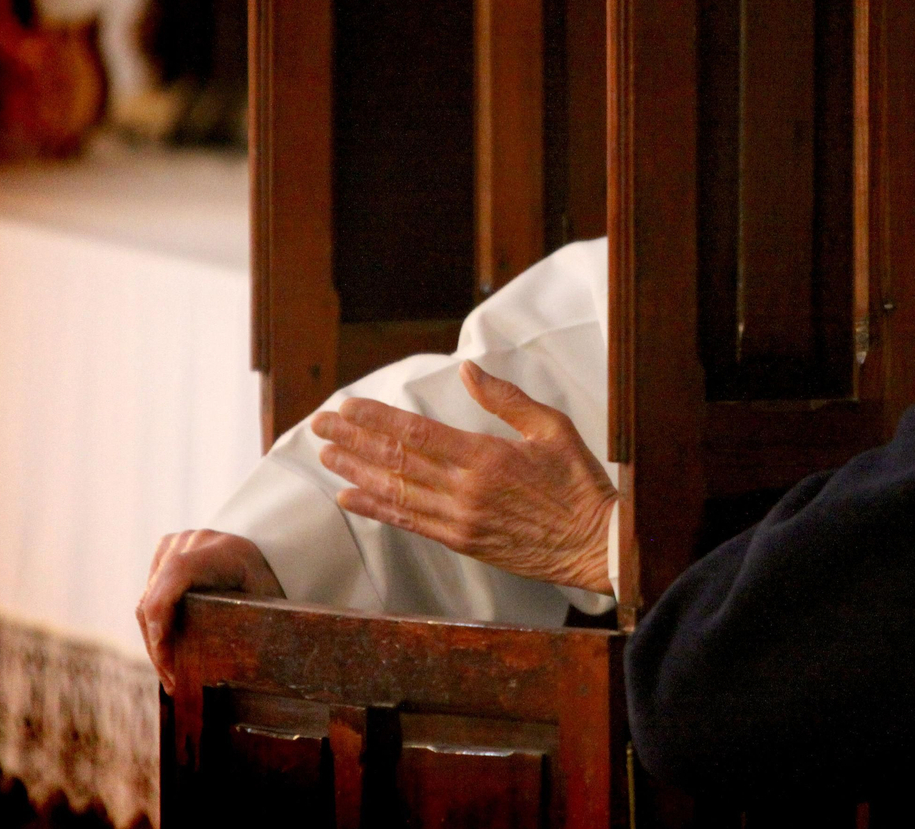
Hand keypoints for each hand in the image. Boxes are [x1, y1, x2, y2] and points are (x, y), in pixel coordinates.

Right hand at [137, 530, 283, 693]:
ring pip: (147, 599)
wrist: (266, 557)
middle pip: (157, 595)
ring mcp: (177, 543)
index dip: (162, 614)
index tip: (166, 657)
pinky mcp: (166, 551)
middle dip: (158, 645)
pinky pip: (149, 592)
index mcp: (225, 551)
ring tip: (169, 674)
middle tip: (172, 683)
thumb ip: (248, 626)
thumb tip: (231, 677)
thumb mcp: (266, 605)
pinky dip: (154, 623)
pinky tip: (167, 650)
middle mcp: (196, 541)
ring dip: (153, 640)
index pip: (179, 572)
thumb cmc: (268, 587)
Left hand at [311, 362, 616, 593]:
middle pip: (396, 461)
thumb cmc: (579, 483)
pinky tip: (351, 497)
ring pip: (395, 493)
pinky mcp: (462, 541)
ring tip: (327, 456)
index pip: (417, 433)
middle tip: (320, 426)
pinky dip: (376, 509)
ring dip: (356, 473)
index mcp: (487, 457)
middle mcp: (465, 490)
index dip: (376, 420)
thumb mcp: (552, 428)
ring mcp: (460, 520)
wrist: (594, 544)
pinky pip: (409, 523)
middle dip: (353, 441)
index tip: (347, 408)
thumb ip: (507, 399)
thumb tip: (469, 370)